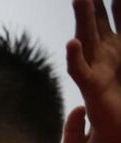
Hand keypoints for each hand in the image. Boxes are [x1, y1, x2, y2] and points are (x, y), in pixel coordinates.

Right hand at [68, 0, 120, 138]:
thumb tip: (116, 29)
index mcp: (120, 45)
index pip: (118, 16)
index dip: (116, 3)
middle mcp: (106, 53)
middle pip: (99, 20)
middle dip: (94, 2)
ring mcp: (96, 67)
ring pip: (87, 38)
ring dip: (83, 18)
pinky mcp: (91, 87)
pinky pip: (79, 71)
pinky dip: (75, 58)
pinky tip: (72, 44)